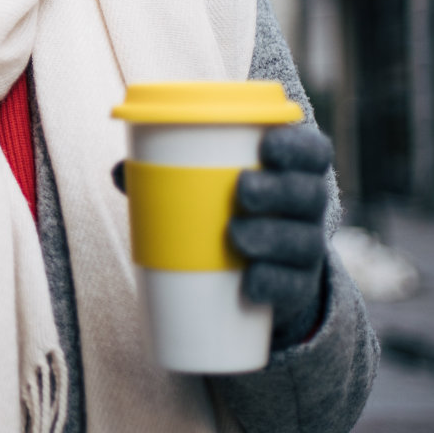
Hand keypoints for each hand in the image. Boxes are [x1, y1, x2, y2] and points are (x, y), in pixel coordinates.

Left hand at [109, 125, 331, 349]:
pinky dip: (272, 283)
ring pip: (304, 239)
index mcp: (293, 171)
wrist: (257, 268)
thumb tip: (121, 171)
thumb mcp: (207, 187)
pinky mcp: (298, 286)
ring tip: (236, 236)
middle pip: (310, 193)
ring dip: (273, 235)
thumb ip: (167, 174)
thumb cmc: (226, 208)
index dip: (297, 146)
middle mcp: (308, 207)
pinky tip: (251, 282)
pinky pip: (295, 285)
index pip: (313, 151)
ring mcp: (307, 248)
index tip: (266, 145)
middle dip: (280, 189)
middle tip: (243, 189)